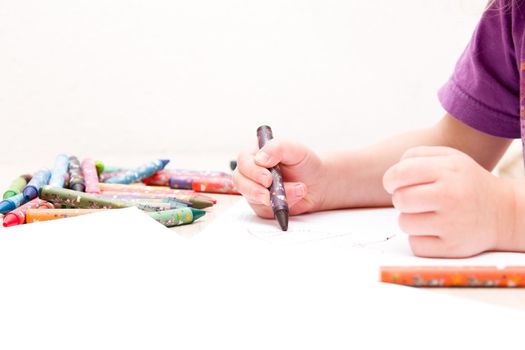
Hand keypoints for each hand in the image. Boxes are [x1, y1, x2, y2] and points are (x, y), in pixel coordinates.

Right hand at [233, 139, 326, 218]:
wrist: (317, 183)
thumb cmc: (304, 163)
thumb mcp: (295, 149)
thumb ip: (278, 147)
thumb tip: (259, 159)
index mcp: (255, 152)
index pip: (243, 160)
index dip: (252, 171)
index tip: (268, 178)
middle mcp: (250, 170)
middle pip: (240, 181)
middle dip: (256, 189)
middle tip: (272, 193)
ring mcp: (254, 188)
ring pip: (251, 197)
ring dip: (273, 197)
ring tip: (298, 191)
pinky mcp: (260, 204)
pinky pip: (263, 209)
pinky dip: (279, 206)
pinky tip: (295, 198)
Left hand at [383, 146, 514, 257]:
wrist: (503, 213)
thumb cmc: (466, 183)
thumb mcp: (449, 158)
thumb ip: (417, 156)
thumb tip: (392, 175)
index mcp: (448, 170)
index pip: (400, 173)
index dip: (391, 179)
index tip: (394, 183)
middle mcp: (451, 196)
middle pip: (400, 199)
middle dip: (401, 199)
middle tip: (415, 199)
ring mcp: (452, 224)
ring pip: (404, 223)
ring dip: (410, 219)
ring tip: (429, 214)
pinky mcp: (451, 247)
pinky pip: (415, 244)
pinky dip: (420, 238)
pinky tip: (436, 230)